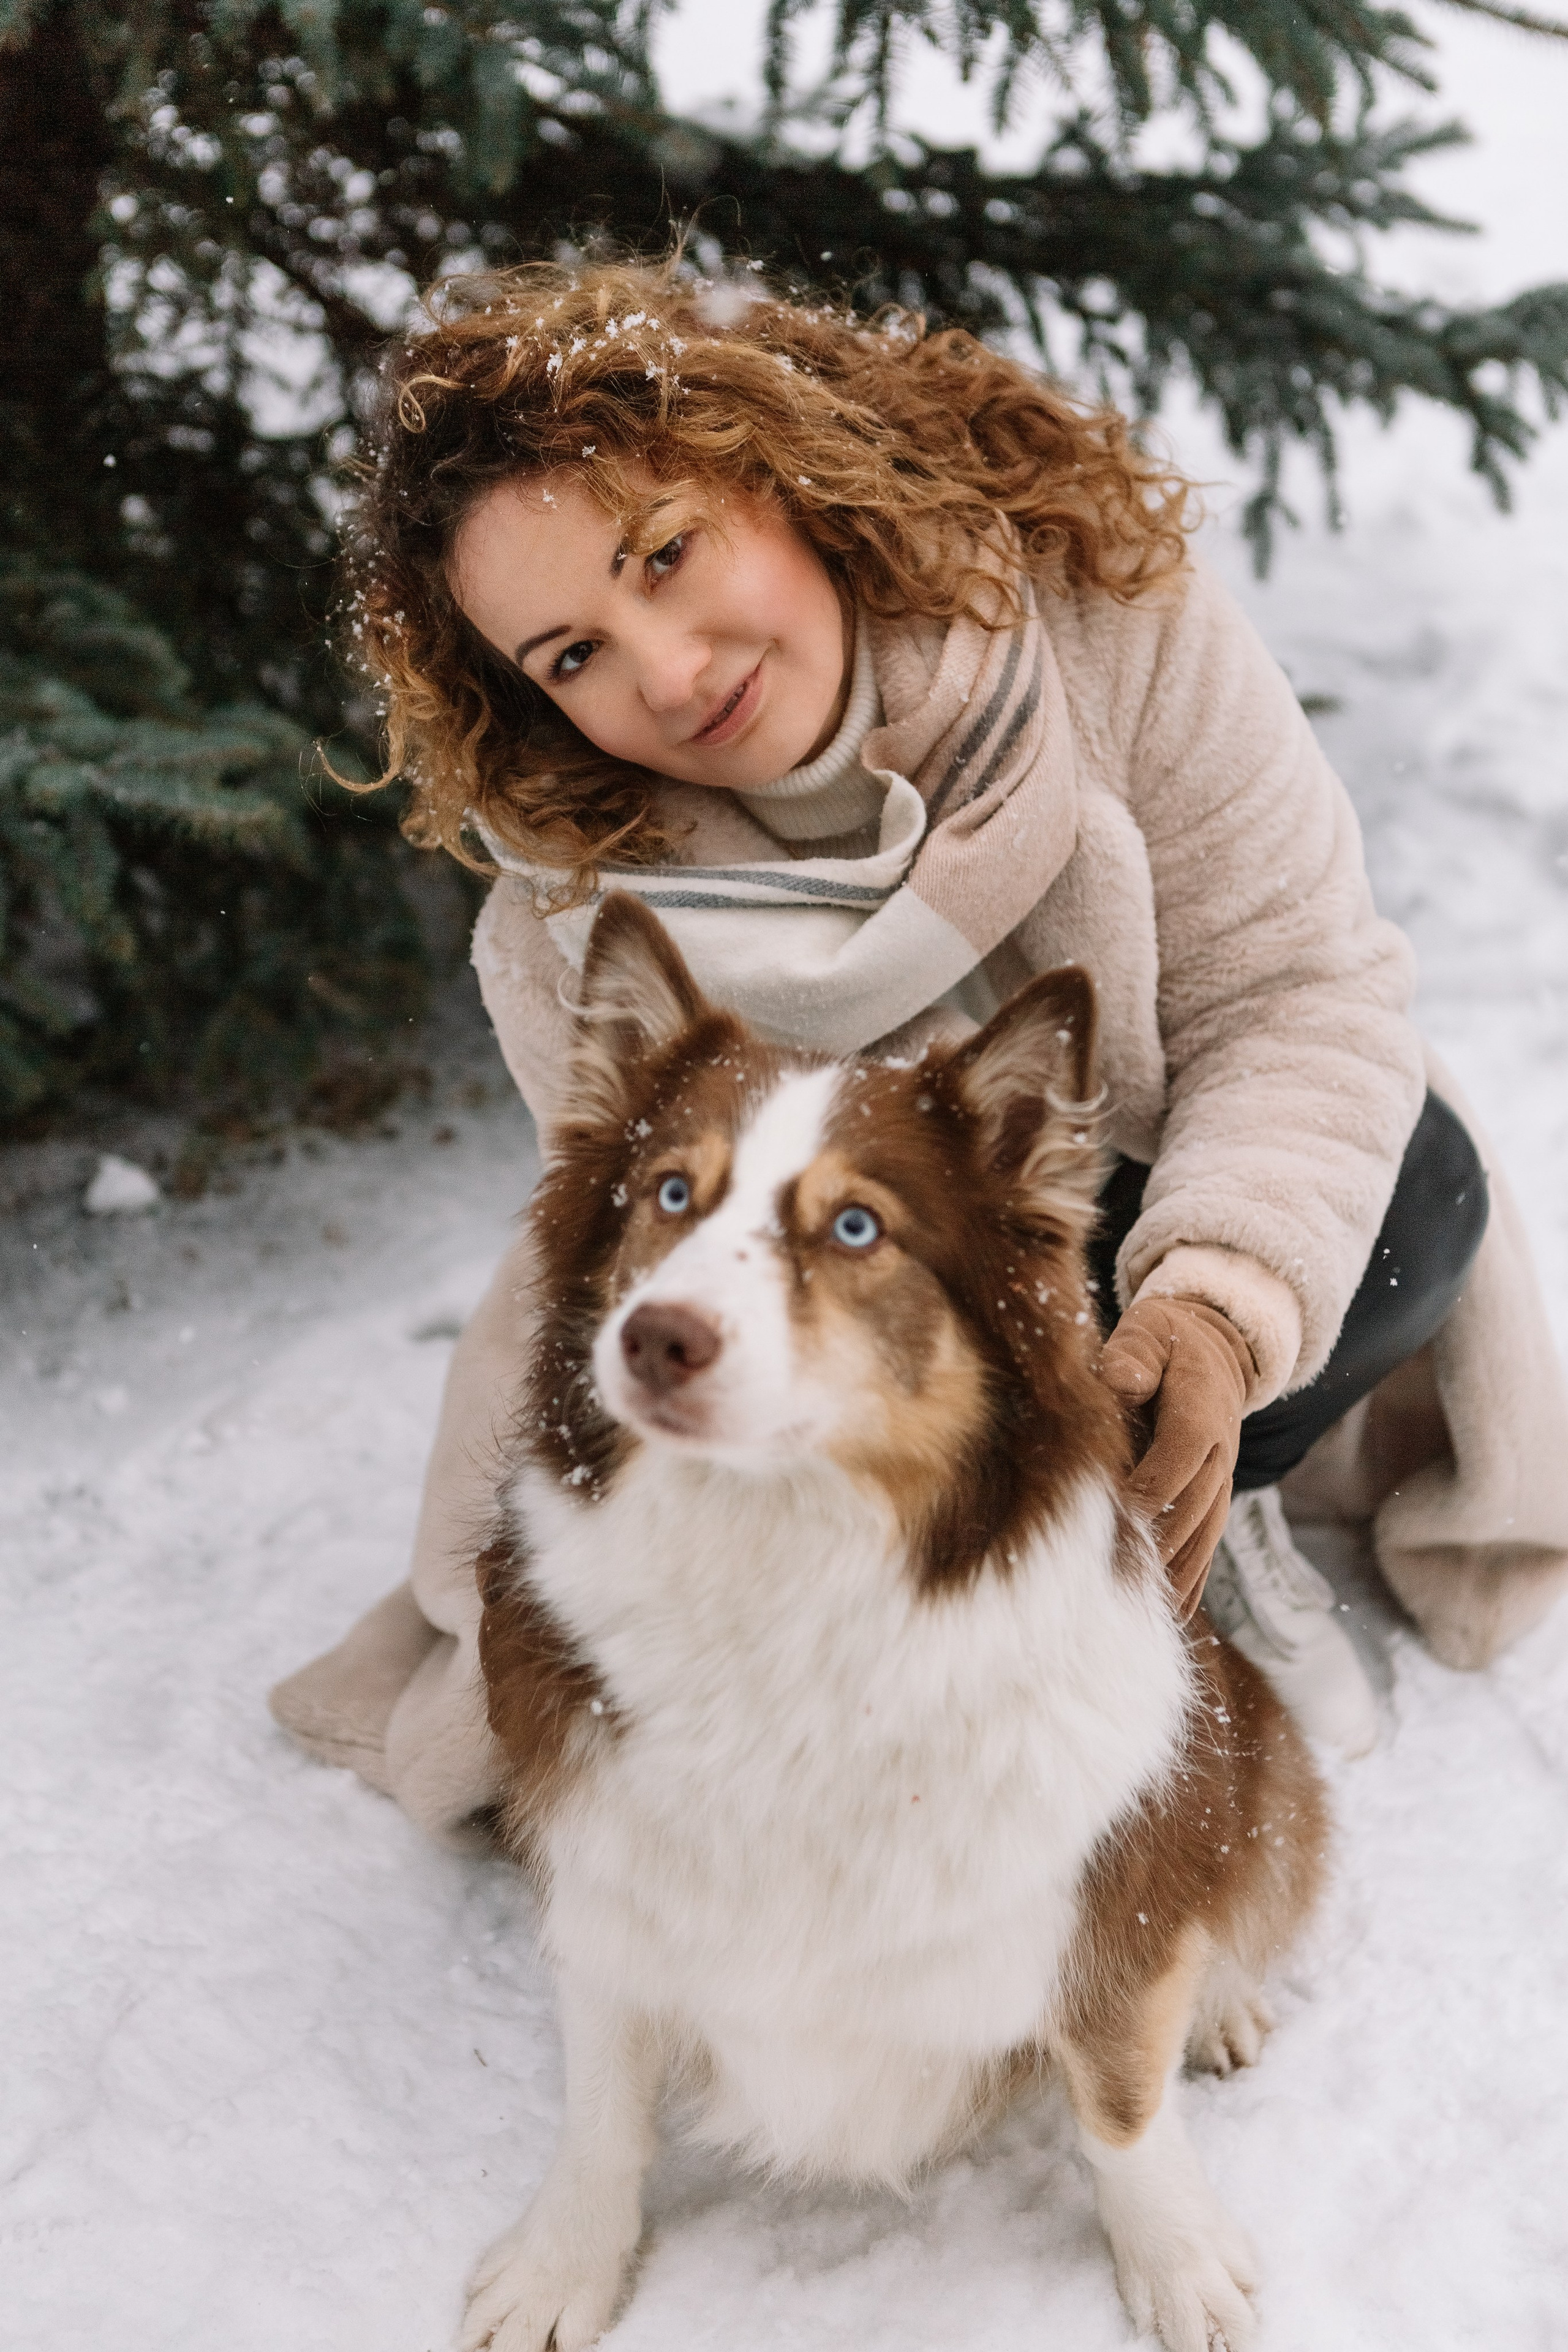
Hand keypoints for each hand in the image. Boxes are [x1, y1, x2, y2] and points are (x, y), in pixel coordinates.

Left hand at [1098, 1296, 1256, 1618]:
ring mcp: (1220, 1485)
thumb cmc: (1165, 1342)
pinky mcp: (1215, 1503)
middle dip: (1151, 1546)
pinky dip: (1190, 1583)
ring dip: (1171, 1576)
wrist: (1214, 1351)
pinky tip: (1167, 1615)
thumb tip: (1122, 1381)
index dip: (1145, 1493)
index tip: (1109, 1519)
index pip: (1175, 1463)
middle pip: (1189, 1512)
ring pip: (1201, 1540)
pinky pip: (1207, 1549)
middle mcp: (1218, 1458)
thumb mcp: (1149, 1331)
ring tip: (1132, 1613)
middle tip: (1104, 1578)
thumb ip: (1135, 1354)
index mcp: (1201, 1415)